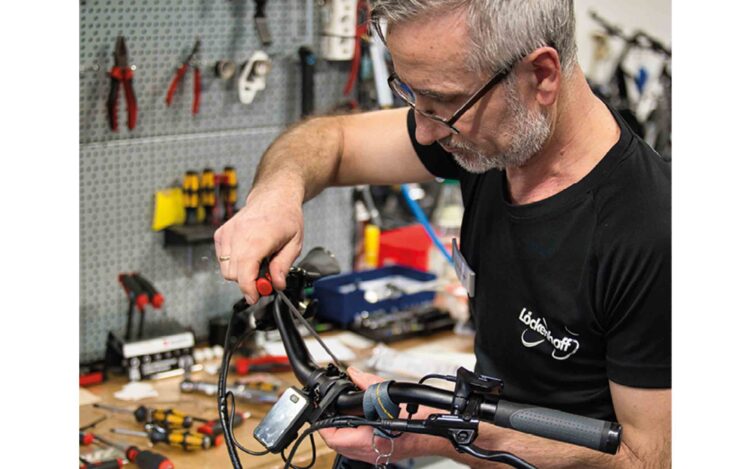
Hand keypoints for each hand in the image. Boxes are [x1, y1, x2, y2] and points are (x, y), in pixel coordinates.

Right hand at [213, 186, 303, 302]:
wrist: (274, 196)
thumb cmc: (285, 216)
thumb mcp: (294, 243)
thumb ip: (283, 266)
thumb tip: (276, 285)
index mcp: (259, 238)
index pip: (244, 272)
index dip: (248, 289)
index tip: (255, 297)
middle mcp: (239, 235)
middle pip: (233, 274)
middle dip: (247, 282)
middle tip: (265, 276)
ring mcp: (227, 233)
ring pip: (225, 269)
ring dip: (240, 272)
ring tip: (258, 261)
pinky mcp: (221, 233)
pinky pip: (221, 259)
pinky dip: (233, 262)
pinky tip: (248, 253)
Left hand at [318, 367, 432, 463]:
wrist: (434, 434)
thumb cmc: (418, 421)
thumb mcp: (390, 396)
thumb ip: (368, 384)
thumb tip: (354, 374)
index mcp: (368, 440)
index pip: (333, 438)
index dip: (323, 424)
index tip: (323, 412)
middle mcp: (368, 452)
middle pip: (337, 443)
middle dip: (331, 427)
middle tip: (331, 412)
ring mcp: (372, 456)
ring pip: (346, 447)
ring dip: (342, 431)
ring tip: (343, 415)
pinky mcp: (378, 454)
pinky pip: (358, 447)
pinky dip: (354, 434)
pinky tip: (359, 422)